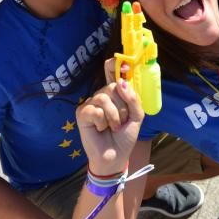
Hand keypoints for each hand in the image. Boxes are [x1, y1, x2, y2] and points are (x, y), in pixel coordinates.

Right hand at [76, 59, 143, 176]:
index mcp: (116, 94)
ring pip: (104, 97)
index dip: (114, 65)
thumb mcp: (137, 117)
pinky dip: (102, 122)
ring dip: (113, 116)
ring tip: (112, 128)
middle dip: (122, 106)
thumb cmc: (125, 137)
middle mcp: (103, 95)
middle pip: (113, 85)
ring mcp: (91, 103)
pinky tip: (100, 129)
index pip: (112, 72)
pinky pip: (94, 109)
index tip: (119, 61)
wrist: (115, 157)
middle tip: (121, 121)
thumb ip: (133, 99)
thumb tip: (121, 82)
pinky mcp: (82, 113)